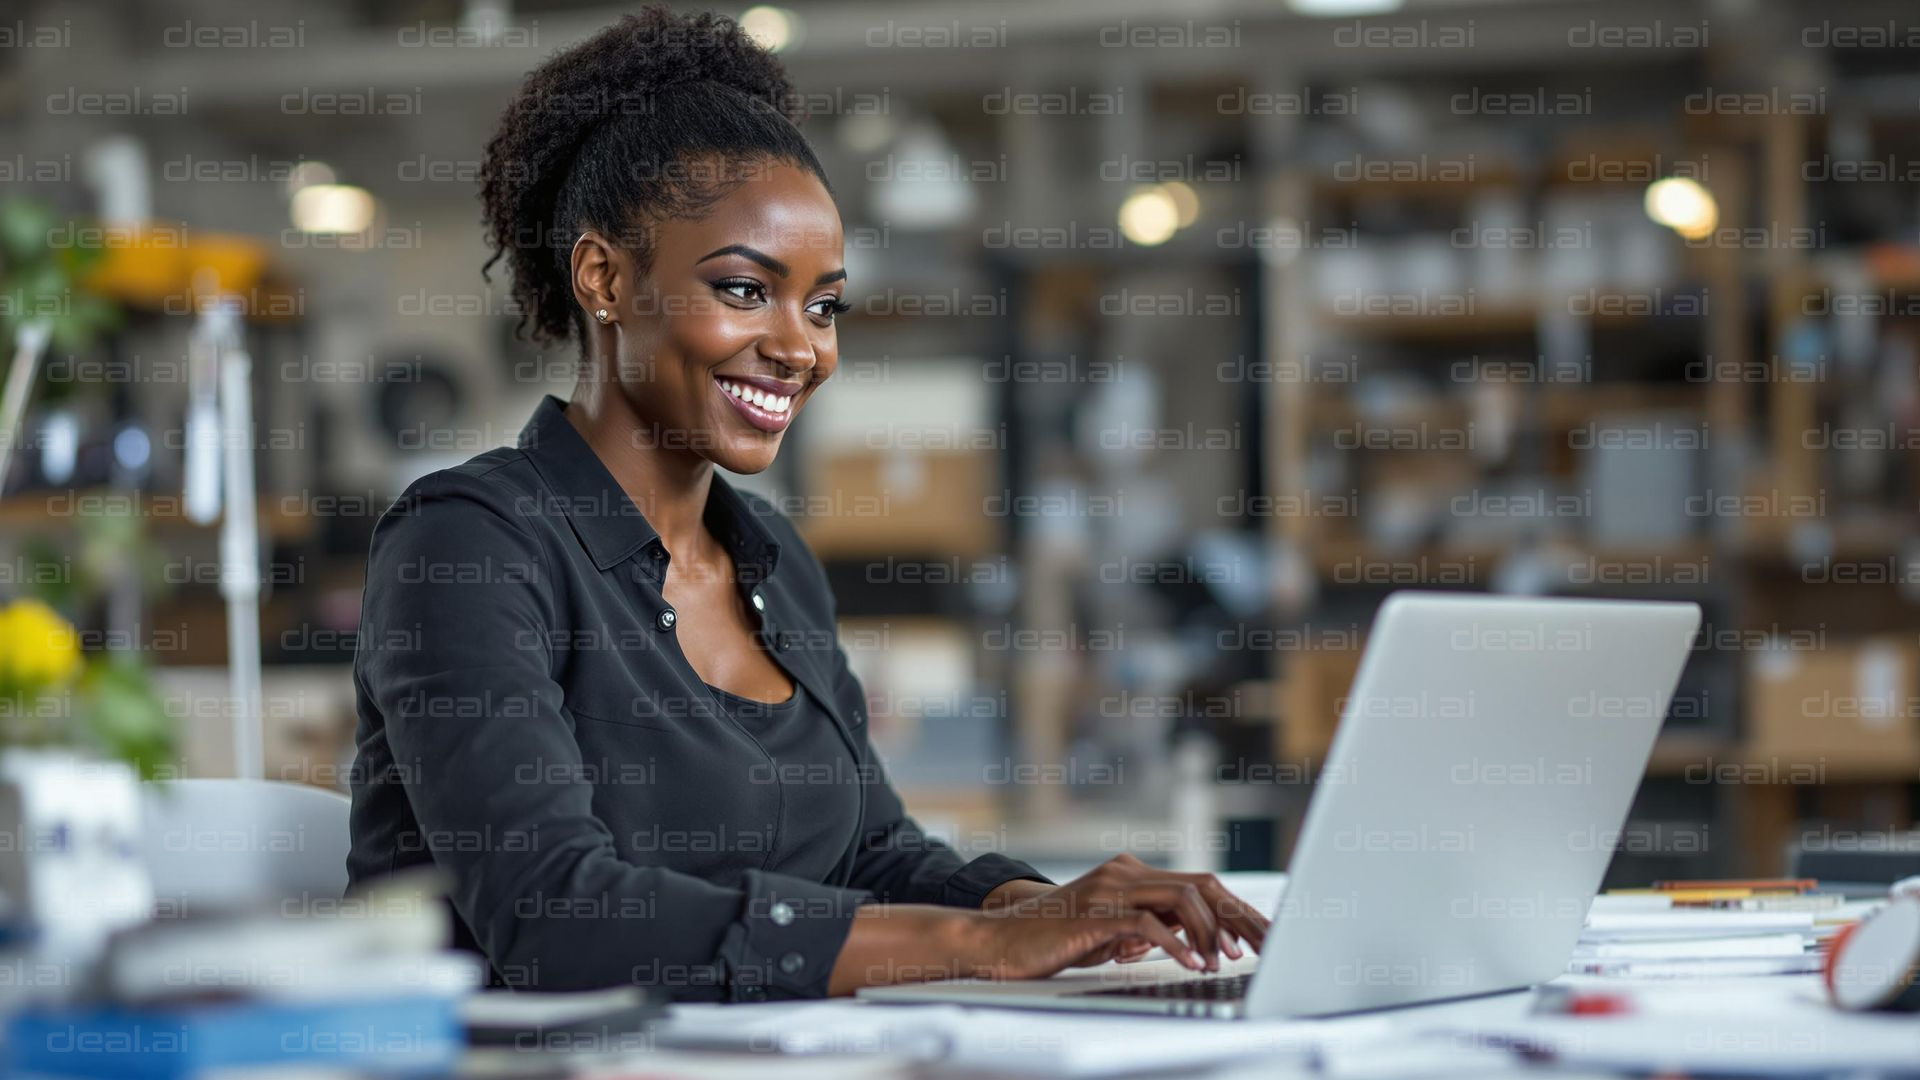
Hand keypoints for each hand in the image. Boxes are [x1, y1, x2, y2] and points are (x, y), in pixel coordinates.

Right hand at [965, 854, 1269, 980]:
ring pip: (1182, 899)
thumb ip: (1143, 927)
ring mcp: (1110, 890)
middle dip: (1238, 917)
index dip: (1234, 910)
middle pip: (1201, 886)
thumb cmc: (1050, 940)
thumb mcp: (1107, 932)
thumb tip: (1182, 938)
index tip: (1261, 936)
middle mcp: (1125, 874)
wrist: (998, 941)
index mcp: (1131, 875)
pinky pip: (1148, 924)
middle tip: (1264, 946)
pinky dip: (1177, 944)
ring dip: (1210, 933)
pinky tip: (1191, 963)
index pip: (1198, 885)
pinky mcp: (1095, 913)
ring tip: (1222, 960)